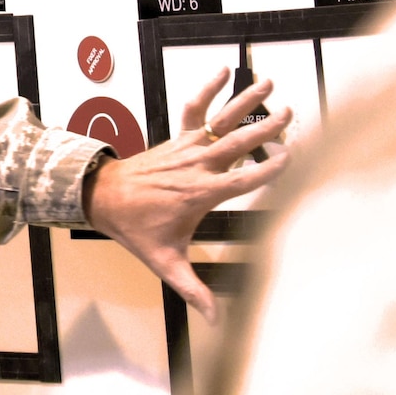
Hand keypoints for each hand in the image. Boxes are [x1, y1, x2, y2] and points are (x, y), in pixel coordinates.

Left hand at [84, 68, 291, 322]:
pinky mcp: (178, 137)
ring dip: (245, 102)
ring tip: (270, 83)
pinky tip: (223, 70)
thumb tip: (215, 323)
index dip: (269, 169)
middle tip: (292, 114)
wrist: (101, 198)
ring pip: (220, 121)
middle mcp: (197, 166)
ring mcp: (187, 148)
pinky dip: (207, 89)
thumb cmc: (136, 229)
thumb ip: (192, 290)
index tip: (293, 158)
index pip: (243, 180)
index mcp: (200, 194)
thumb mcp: (165, 262)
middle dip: (266, 129)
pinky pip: (194, 109)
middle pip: (238, 144)